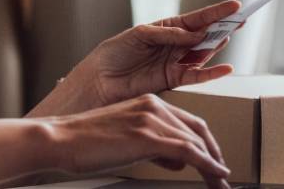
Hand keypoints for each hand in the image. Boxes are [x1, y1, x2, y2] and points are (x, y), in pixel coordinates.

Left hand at [36, 1, 241, 115]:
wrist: (99, 80)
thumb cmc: (114, 53)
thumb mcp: (139, 34)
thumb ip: (168, 35)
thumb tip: (195, 35)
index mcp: (167, 28)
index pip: (197, 18)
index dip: (216, 12)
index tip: (235, 6)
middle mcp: (175, 45)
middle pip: (205, 34)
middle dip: (224, 26)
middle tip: (241, 20)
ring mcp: (176, 62)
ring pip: (204, 53)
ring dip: (217, 45)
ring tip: (227, 35)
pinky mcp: (173, 81)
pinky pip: (197, 76)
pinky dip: (212, 73)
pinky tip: (226, 67)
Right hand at [45, 95, 230, 188]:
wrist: (61, 140)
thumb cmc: (85, 143)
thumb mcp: (126, 142)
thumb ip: (154, 148)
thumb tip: (178, 161)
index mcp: (149, 103)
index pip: (188, 123)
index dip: (206, 144)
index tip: (214, 161)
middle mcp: (154, 106)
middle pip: (198, 130)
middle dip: (214, 154)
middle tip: (222, 175)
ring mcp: (151, 120)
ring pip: (196, 142)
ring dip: (213, 165)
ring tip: (220, 182)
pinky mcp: (147, 137)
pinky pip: (188, 151)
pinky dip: (206, 164)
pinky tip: (215, 174)